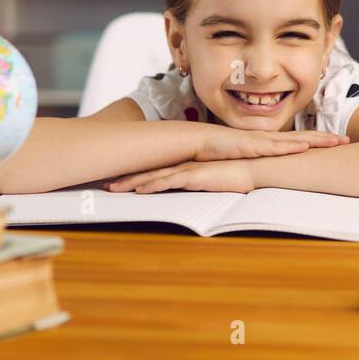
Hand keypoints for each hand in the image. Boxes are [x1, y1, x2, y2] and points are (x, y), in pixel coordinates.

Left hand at [105, 160, 256, 193]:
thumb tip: (188, 191)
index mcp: (183, 169)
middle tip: (105, 186)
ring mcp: (186, 170)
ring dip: (132, 183)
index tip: (118, 183)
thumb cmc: (235, 174)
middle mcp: (181, 167)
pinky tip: (139, 189)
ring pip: (153, 177)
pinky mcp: (195, 175)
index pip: (155, 174)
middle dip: (125, 180)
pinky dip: (153, 185)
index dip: (135, 178)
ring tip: (112, 188)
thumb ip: (197, 184)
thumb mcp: (211, 181)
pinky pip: (169, 181)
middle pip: (147, 174)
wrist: (253, 168)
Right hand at [195, 124, 348, 161]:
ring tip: (334, 142)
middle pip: (303, 138)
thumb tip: (276, 174)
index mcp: (271, 142)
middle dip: (325, 139)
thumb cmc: (224, 151)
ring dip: (315, 141)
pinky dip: (290, 147)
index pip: (300, 141)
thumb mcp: (249, 160)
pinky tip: (304, 147)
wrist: (202, 143)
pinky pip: (274, 147)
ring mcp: (262, 140)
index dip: (320, 141)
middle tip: (346, 140)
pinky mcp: (252, 145)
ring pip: (294, 140)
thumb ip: (263, 165)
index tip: (339, 142)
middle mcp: (270, 139)